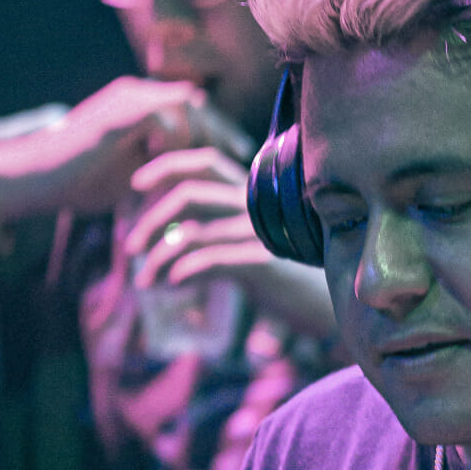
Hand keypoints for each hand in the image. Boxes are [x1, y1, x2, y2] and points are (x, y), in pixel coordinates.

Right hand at [0, 78, 242, 221]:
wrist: (37, 177)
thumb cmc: (79, 181)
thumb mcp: (131, 174)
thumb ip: (159, 168)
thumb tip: (191, 184)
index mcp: (138, 105)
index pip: (192, 108)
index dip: (218, 129)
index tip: (239, 153)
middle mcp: (135, 93)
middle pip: (195, 102)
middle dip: (221, 129)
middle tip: (243, 155)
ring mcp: (126, 99)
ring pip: (185, 105)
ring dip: (202, 135)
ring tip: (217, 162)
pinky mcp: (119, 114)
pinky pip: (164, 119)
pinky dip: (176, 141)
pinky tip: (183, 163)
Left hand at [126, 153, 337, 341]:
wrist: (340, 308)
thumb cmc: (296, 282)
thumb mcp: (258, 250)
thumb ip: (223, 235)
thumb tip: (175, 237)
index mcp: (255, 195)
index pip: (205, 162)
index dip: (166, 165)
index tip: (135, 184)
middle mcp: (257, 206)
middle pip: (187, 194)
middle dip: (149, 220)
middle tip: (130, 248)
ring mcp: (261, 233)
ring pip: (189, 232)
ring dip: (157, 258)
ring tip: (144, 281)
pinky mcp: (263, 263)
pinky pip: (207, 260)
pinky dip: (181, 272)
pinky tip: (174, 286)